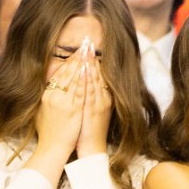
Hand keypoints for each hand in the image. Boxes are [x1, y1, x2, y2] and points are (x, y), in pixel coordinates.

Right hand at [36, 39, 88, 158]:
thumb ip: (52, 97)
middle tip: (85, 44)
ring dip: (82, 64)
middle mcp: (54, 96)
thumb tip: (56, 86)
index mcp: (48, 96)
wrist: (53, 147)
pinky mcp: (72, 109)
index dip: (69, 61)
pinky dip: (84, 79)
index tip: (77, 51)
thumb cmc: (52, 131)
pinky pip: (79, 91)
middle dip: (77, 57)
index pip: (59, 74)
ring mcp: (64, 102)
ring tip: (88, 51)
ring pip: (74, 79)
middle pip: (67, 72)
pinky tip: (88, 70)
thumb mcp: (48, 111)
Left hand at [76, 43, 112, 157]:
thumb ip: (91, 96)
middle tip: (88, 41)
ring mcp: (99, 103)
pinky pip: (91, 91)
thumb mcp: (93, 111)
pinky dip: (89, 79)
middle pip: (98, 73)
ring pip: (95, 79)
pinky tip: (85, 69)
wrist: (91, 147)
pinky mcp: (94, 109)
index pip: (100, 74)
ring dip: (91, 64)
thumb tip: (84, 83)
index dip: (94, 59)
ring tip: (86, 50)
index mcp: (104, 97)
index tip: (89, 46)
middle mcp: (103, 98)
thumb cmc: (89, 130)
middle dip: (92, 57)